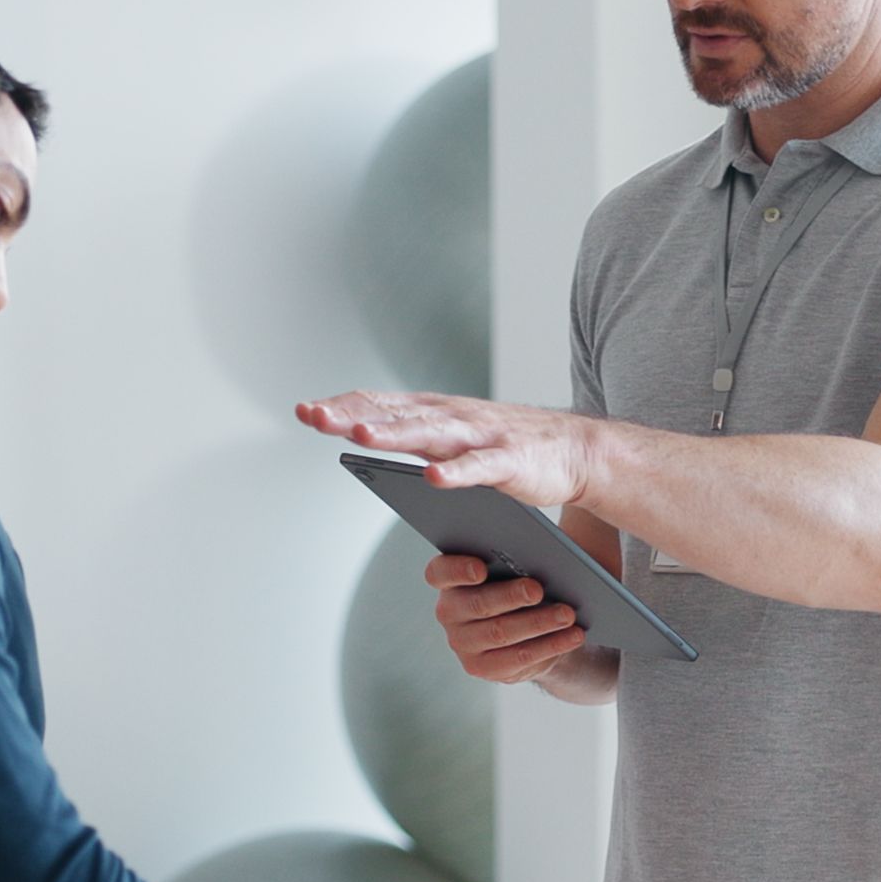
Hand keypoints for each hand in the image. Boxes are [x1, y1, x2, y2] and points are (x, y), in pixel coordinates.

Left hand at [293, 389, 601, 508]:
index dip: (342, 406)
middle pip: (395, 415)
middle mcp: (451, 418)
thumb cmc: (505, 444)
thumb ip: (408, 431)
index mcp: (433, 413)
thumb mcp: (449, 434)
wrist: (575, 450)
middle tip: (315, 418)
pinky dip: (456, 472)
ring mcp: (480, 437)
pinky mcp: (509, 461)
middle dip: (354, 416)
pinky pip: (479, 467)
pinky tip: (433, 477)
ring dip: (396, 435)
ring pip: (431, 435)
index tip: (305, 411)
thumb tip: (355, 427)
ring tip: (363, 437)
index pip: (379, 404)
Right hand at [424, 551, 589, 684]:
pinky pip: (518, 658)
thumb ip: (515, 559)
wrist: (529, 630)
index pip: (439, 572)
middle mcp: (449, 612)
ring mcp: (463, 643)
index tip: (481, 569)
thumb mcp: (514, 568)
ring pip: (500, 632)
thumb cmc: (520, 585)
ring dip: (537, 623)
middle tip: (538, 589)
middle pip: (477, 603)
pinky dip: (549, 645)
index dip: (457, 570)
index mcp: (450, 580)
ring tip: (567, 614)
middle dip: (510, 596)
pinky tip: (572, 636)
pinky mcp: (482, 668)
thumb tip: (540, 557)